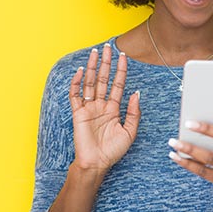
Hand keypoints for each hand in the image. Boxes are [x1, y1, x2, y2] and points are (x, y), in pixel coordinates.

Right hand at [69, 43, 140, 174]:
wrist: (97, 163)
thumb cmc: (113, 151)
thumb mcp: (130, 132)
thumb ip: (134, 112)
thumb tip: (136, 92)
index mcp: (114, 108)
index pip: (118, 84)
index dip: (121, 70)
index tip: (123, 57)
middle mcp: (101, 105)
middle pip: (103, 79)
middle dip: (106, 63)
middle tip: (107, 48)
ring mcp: (89, 108)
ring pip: (90, 83)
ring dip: (92, 67)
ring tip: (94, 53)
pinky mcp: (78, 113)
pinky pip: (76, 95)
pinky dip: (77, 82)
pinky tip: (80, 71)